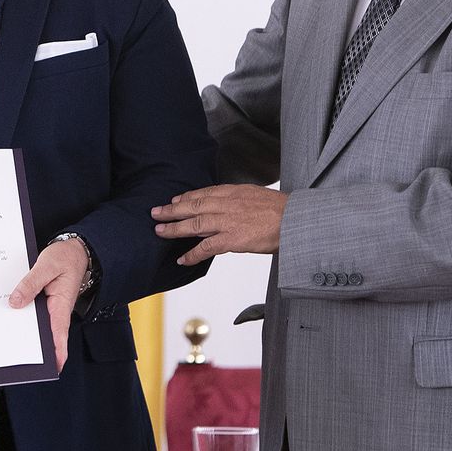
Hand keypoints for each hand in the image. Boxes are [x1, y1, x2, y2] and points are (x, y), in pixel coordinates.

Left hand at [7, 238, 87, 372]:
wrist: (73, 249)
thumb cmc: (65, 257)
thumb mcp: (46, 265)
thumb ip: (30, 283)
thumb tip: (15, 302)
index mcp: (61, 304)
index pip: (60, 333)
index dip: (57, 350)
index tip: (53, 366)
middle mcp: (56, 310)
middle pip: (45, 335)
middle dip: (35, 348)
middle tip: (16, 359)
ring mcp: (49, 308)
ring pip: (37, 325)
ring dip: (25, 333)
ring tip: (6, 343)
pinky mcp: (43, 303)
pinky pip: (32, 313)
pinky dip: (22, 316)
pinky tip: (7, 317)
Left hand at [152, 184, 286, 264]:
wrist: (296, 220)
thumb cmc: (283, 210)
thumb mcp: (258, 196)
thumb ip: (242, 200)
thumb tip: (234, 206)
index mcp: (234, 192)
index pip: (204, 193)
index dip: (187, 197)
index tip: (175, 200)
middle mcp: (227, 204)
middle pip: (193, 206)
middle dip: (172, 210)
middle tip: (155, 212)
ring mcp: (227, 221)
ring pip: (194, 224)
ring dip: (174, 228)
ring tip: (160, 232)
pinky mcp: (232, 239)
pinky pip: (206, 247)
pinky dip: (192, 254)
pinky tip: (182, 259)